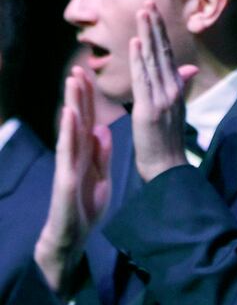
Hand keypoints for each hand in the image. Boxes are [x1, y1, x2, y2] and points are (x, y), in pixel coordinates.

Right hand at [34, 68, 111, 290]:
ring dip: (72, 105)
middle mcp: (75, 154)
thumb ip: (101, 154)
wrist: (73, 236)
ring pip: (71, 129)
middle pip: (79, 120)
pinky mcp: (66, 177)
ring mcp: (68, 164)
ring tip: (73, 82)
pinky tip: (70, 115)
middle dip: (79, 95)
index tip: (91, 77)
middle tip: (79, 68)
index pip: (89, 122)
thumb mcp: (100, 176)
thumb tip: (103, 130)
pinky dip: (70, 132)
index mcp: (86, 154)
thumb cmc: (84, 208)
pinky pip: (68, 151)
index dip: (90, 100)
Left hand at [128, 3, 199, 181]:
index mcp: (176, 90)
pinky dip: (140, 60)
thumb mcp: (176, 111)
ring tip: (143, 13)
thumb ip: (181, 86)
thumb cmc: (168, 144)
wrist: (167, 169)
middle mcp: (172, 91)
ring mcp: (162, 99)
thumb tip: (190, 69)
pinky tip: (137, 43)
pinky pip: (143, 80)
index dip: (161, 34)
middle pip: (163, 52)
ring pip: (153, 61)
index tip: (154, 13)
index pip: (168, 55)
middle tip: (149, 2)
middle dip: (154, 27)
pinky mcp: (149, 109)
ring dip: (147, 35)